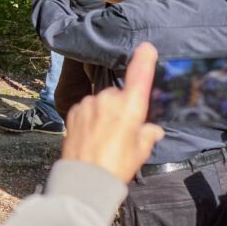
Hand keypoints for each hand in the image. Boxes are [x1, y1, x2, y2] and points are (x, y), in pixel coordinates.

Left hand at [61, 43, 164, 183]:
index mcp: (129, 107)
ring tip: (104, 137)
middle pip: (119, 95)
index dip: (143, 61)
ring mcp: (88, 103)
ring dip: (104, 113)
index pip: (139, 77)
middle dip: (121, 107)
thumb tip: (152, 129)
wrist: (85, 177)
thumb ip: (147, 135)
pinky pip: (87, 108)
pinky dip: (91, 117)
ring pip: (101, 102)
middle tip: (122, 131)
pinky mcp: (73, 110)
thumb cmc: (117, 165)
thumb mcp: (139, 151)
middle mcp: (108, 99)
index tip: (146, 47)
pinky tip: (91, 135)